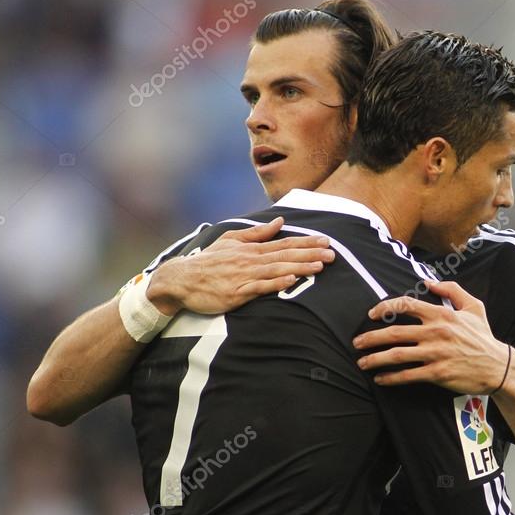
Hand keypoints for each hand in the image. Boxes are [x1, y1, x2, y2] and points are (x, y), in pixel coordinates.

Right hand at [147, 217, 334, 315]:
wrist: (181, 280)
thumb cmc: (208, 262)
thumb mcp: (230, 241)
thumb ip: (256, 233)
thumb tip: (279, 221)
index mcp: (251, 249)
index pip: (284, 243)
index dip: (306, 242)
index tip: (326, 241)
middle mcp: (251, 260)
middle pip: (286, 255)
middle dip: (310, 254)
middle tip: (333, 254)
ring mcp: (245, 276)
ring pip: (277, 270)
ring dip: (300, 267)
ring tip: (319, 266)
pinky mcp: (237, 293)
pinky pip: (260, 287)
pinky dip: (276, 283)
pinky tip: (291, 280)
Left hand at [353, 280, 509, 393]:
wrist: (499, 366)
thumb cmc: (484, 337)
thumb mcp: (474, 307)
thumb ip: (453, 290)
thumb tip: (431, 282)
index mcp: (441, 315)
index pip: (406, 305)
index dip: (384, 307)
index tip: (371, 314)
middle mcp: (435, 333)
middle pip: (394, 333)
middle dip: (370, 338)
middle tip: (356, 342)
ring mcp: (435, 354)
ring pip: (396, 356)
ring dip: (375, 359)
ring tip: (362, 362)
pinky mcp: (437, 373)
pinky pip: (407, 375)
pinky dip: (390, 378)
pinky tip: (380, 379)